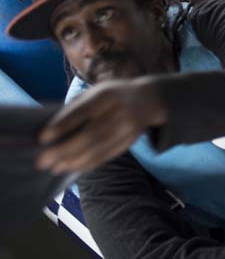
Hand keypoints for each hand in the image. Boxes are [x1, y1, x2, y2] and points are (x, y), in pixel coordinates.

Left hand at [37, 78, 167, 173]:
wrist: (148, 100)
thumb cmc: (112, 95)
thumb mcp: (96, 92)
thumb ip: (76, 107)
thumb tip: (52, 131)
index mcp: (108, 95)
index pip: (83, 111)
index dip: (63, 125)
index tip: (43, 138)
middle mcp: (120, 112)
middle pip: (91, 135)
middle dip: (64, 150)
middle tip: (43, 161)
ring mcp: (127, 129)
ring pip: (99, 149)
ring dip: (74, 161)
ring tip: (56, 167)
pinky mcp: (130, 142)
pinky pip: (107, 156)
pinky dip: (88, 164)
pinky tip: (74, 166)